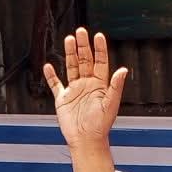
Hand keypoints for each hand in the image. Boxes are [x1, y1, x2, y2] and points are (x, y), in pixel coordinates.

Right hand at [43, 27, 127, 148]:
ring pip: (71, 67)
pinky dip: (51, 76)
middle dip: (83, 46)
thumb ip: (115, 86)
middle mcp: (87, 85)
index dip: (99, 49)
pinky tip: (48, 66)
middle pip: (84, 61)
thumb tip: (123, 70)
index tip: (98, 36)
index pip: (100, 62)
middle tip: (81, 31)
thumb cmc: (101, 125)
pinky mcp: (63, 99)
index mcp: (100, 85)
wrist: (86, 140)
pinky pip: (55, 84)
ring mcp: (75, 90)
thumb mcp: (110, 104)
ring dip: (70, 54)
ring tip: (69, 39)